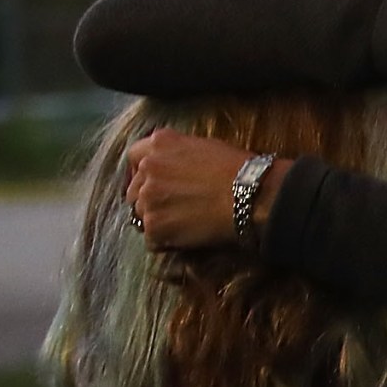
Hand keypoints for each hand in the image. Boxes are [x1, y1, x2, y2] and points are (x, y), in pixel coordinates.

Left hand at [126, 131, 260, 251]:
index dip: (144, 172)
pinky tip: (188, 238)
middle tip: (174, 209)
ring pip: (141, 215)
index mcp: (160, 144)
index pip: (135, 157)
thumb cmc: (240, 171)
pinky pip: (153, 239)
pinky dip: (167, 242)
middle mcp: (148, 168)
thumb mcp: (204, 147)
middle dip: (150, 199)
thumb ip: (179, 155)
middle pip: (134, 190)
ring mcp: (148, 198)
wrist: (252, 196)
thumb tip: (175, 168)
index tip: (155, 183)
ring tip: (184, 225)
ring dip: (158, 220)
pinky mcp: (155, 226)